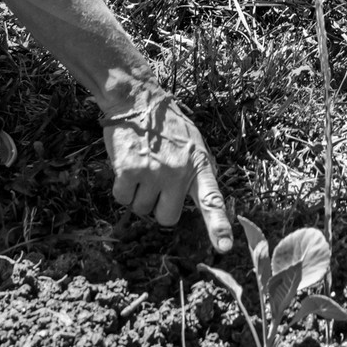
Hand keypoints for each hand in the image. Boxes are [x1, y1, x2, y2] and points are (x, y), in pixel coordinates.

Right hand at [101, 89, 232, 252]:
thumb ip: (200, 173)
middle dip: (159, 206)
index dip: (218, 225)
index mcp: (198, 165)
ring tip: (143, 166)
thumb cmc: (168, 126)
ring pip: (142, 210)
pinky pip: (123, 199)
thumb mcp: (194, 144)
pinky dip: (122, 188)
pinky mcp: (129, 170)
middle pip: (167, 218)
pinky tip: (127, 165)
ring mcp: (154, 171)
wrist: (139, 100)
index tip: (224, 247)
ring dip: (139, 194)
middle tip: (156, 181)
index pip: (212, 200)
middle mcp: (178, 171)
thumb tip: (209, 203)